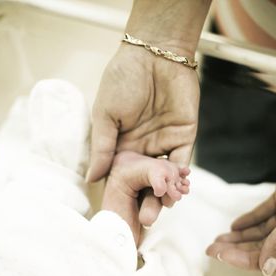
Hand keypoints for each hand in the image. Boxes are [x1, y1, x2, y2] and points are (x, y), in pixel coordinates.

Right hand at [88, 44, 198, 224]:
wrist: (154, 54)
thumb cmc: (122, 78)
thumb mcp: (105, 114)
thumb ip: (102, 146)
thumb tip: (92, 178)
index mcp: (120, 143)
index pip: (121, 175)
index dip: (121, 194)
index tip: (119, 215)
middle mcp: (142, 147)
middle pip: (144, 180)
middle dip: (143, 200)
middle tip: (141, 220)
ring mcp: (163, 142)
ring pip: (164, 176)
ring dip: (162, 194)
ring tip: (157, 212)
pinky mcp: (183, 136)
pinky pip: (181, 161)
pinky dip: (179, 178)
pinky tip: (174, 193)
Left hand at [206, 115, 275, 275]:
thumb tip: (267, 268)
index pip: (273, 260)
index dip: (246, 260)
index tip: (222, 256)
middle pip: (265, 248)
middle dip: (238, 250)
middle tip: (211, 249)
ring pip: (261, 232)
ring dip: (240, 237)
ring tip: (217, 240)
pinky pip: (263, 214)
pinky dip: (249, 220)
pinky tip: (233, 226)